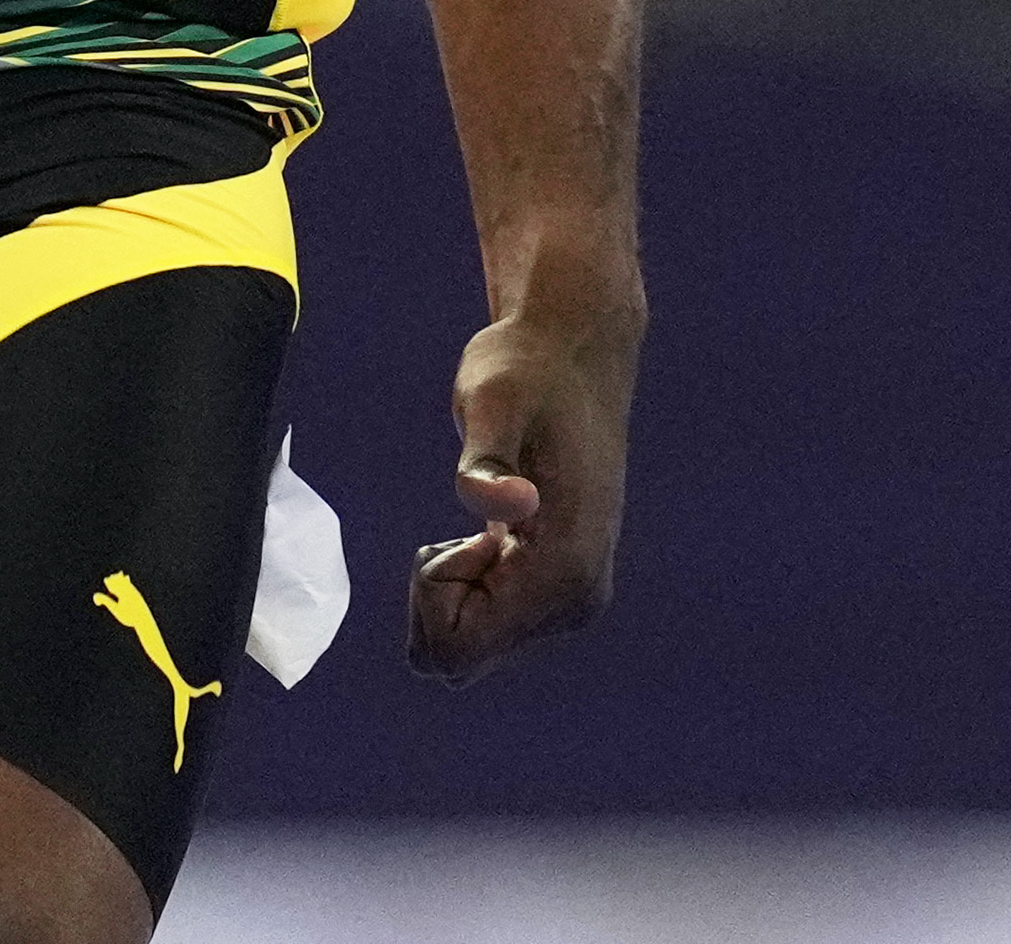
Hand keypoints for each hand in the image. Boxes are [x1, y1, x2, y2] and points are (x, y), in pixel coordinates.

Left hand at [405, 296, 633, 679]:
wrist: (574, 351)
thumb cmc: (526, 369)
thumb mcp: (493, 400)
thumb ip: (486, 460)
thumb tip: (510, 507)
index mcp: (566, 571)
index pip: (460, 649)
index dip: (433, 592)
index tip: (455, 531)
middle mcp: (577, 601)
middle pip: (459, 659)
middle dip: (439, 594)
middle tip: (465, 524)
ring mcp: (572, 601)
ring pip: (468, 648)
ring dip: (453, 588)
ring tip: (486, 522)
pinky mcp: (561, 591)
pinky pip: (484, 630)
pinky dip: (467, 585)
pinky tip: (494, 533)